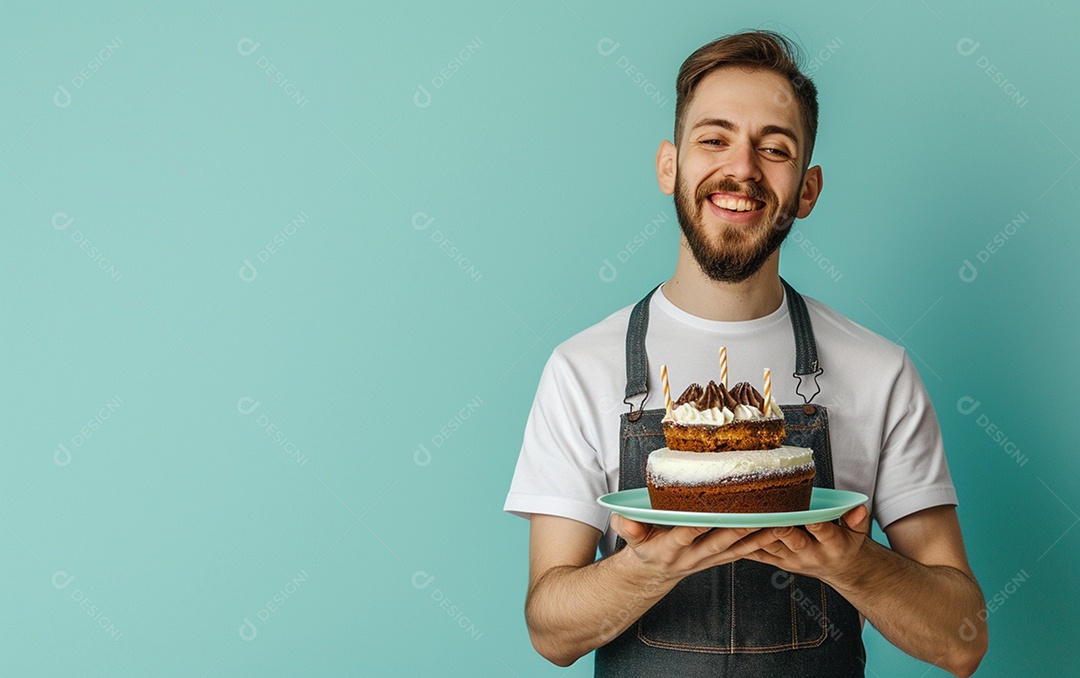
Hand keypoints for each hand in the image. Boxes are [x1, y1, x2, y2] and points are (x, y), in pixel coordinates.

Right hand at [610, 513, 774, 583]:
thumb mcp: (630, 538)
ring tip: (776, 525)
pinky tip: (778, 532)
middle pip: (716, 544)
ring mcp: (707, 560)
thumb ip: (628, 527)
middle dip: (734, 532)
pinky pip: (743, 553)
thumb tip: (623, 520)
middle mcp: (691, 557)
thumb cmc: (642, 546)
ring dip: (756, 539)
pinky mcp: (719, 559)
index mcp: (668, 549)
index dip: (692, 528)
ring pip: (735, 550)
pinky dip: (761, 543)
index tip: (703, 516)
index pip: (682, 536)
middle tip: (752, 519)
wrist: (652, 572)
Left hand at [745, 504, 871, 586]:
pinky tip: (729, 533)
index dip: (813, 524)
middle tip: (767, 517)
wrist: (840, 570)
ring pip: (770, 546)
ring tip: (740, 519)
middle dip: (780, 530)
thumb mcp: (858, 533)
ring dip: (755, 534)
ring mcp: (790, 560)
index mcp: (832, 545)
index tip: (807, 516)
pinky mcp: (776, 561)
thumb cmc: (846, 544)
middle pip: (792, 541)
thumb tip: (858, 508)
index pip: (822, 532)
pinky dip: (742, 544)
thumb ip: (857, 520)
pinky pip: (757, 554)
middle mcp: (809, 554)